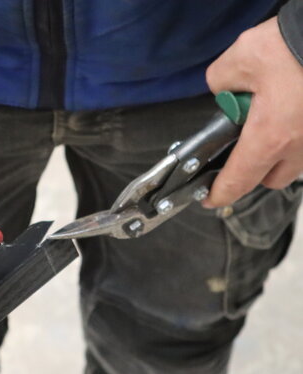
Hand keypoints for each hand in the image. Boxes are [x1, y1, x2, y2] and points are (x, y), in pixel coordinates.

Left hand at [204, 17, 302, 206]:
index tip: (210, 199)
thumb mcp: (241, 57)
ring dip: (278, 152)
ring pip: (295, 162)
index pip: (239, 180)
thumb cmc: (296, 44)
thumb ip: (221, 82)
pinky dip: (296, 134)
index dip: (220, 194)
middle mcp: (301, 146)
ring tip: (267, 122)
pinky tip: (289, 110)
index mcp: (271, 136)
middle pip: (271, 178)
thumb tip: (225, 91)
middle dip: (253, 171)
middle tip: (239, 147)